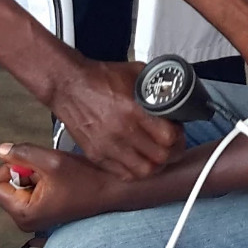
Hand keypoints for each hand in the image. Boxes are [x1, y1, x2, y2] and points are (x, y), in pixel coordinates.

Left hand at [0, 142, 122, 232]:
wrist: (112, 192)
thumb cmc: (86, 181)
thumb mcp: (53, 161)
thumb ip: (24, 153)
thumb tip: (1, 149)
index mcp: (22, 212)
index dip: (10, 167)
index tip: (32, 163)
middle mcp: (24, 219)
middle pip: (6, 184)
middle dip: (24, 170)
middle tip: (48, 168)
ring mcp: (33, 216)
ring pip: (19, 184)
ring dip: (34, 172)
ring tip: (56, 173)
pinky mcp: (43, 210)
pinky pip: (30, 188)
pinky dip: (41, 178)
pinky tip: (59, 177)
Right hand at [49, 59, 184, 179]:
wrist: (69, 85)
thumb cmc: (99, 78)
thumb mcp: (135, 73)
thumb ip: (155, 86)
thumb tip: (173, 92)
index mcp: (133, 110)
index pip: (168, 137)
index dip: (178, 136)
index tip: (177, 131)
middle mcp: (121, 132)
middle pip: (160, 158)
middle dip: (173, 152)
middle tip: (173, 145)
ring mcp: (108, 146)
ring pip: (144, 172)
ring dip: (156, 166)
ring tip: (158, 156)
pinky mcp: (96, 155)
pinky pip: (123, 174)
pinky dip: (136, 172)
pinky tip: (140, 161)